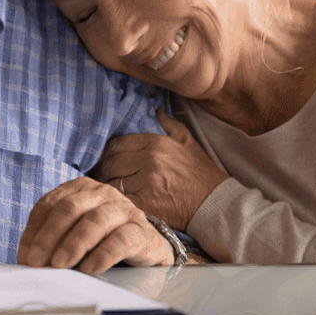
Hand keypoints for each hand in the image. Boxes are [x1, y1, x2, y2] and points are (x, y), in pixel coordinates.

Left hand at [17, 176, 173, 273]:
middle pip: (69, 208)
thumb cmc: (103, 240)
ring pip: (94, 221)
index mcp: (79, 189)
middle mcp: (100, 193)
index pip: (49, 204)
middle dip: (49, 236)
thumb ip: (54, 241)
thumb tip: (27, 261)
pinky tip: (90, 268)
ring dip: (73, 244)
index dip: (34, 231)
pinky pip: (121, 240)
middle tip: (37, 262)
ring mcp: (122, 209)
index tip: (25, 255)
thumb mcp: (76, 234)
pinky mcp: (141, 231)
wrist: (148, 247)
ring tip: (60, 265)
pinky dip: (103, 254)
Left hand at [92, 108, 228, 229]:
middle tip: (99, 174)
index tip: (103, 158)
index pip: (117, 144)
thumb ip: (169, 124)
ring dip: (106, 185)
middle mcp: (149, 160)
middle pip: (110, 162)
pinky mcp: (146, 204)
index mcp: (156, 143)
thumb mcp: (189, 142)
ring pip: (112, 181)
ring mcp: (146, 183)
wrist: (217, 204)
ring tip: (104, 188)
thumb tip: (156, 110)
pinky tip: (115, 202)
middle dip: (102, 168)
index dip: (106, 152)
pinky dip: (115, 201)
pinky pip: (120, 199)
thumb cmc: (202, 174)